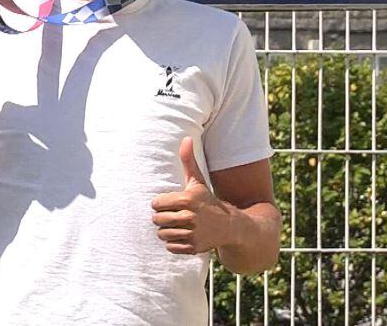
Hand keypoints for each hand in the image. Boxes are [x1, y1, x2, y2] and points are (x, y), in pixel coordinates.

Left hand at [151, 136, 231, 254]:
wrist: (230, 225)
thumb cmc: (208, 200)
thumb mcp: (198, 180)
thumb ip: (188, 160)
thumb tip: (186, 138)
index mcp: (187, 199)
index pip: (156, 204)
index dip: (160, 204)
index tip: (169, 203)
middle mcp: (189, 217)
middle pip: (157, 220)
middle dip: (162, 218)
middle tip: (172, 215)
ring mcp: (192, 234)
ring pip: (162, 235)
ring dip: (166, 231)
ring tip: (176, 225)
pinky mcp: (193, 248)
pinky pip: (170, 247)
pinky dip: (174, 243)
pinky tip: (183, 235)